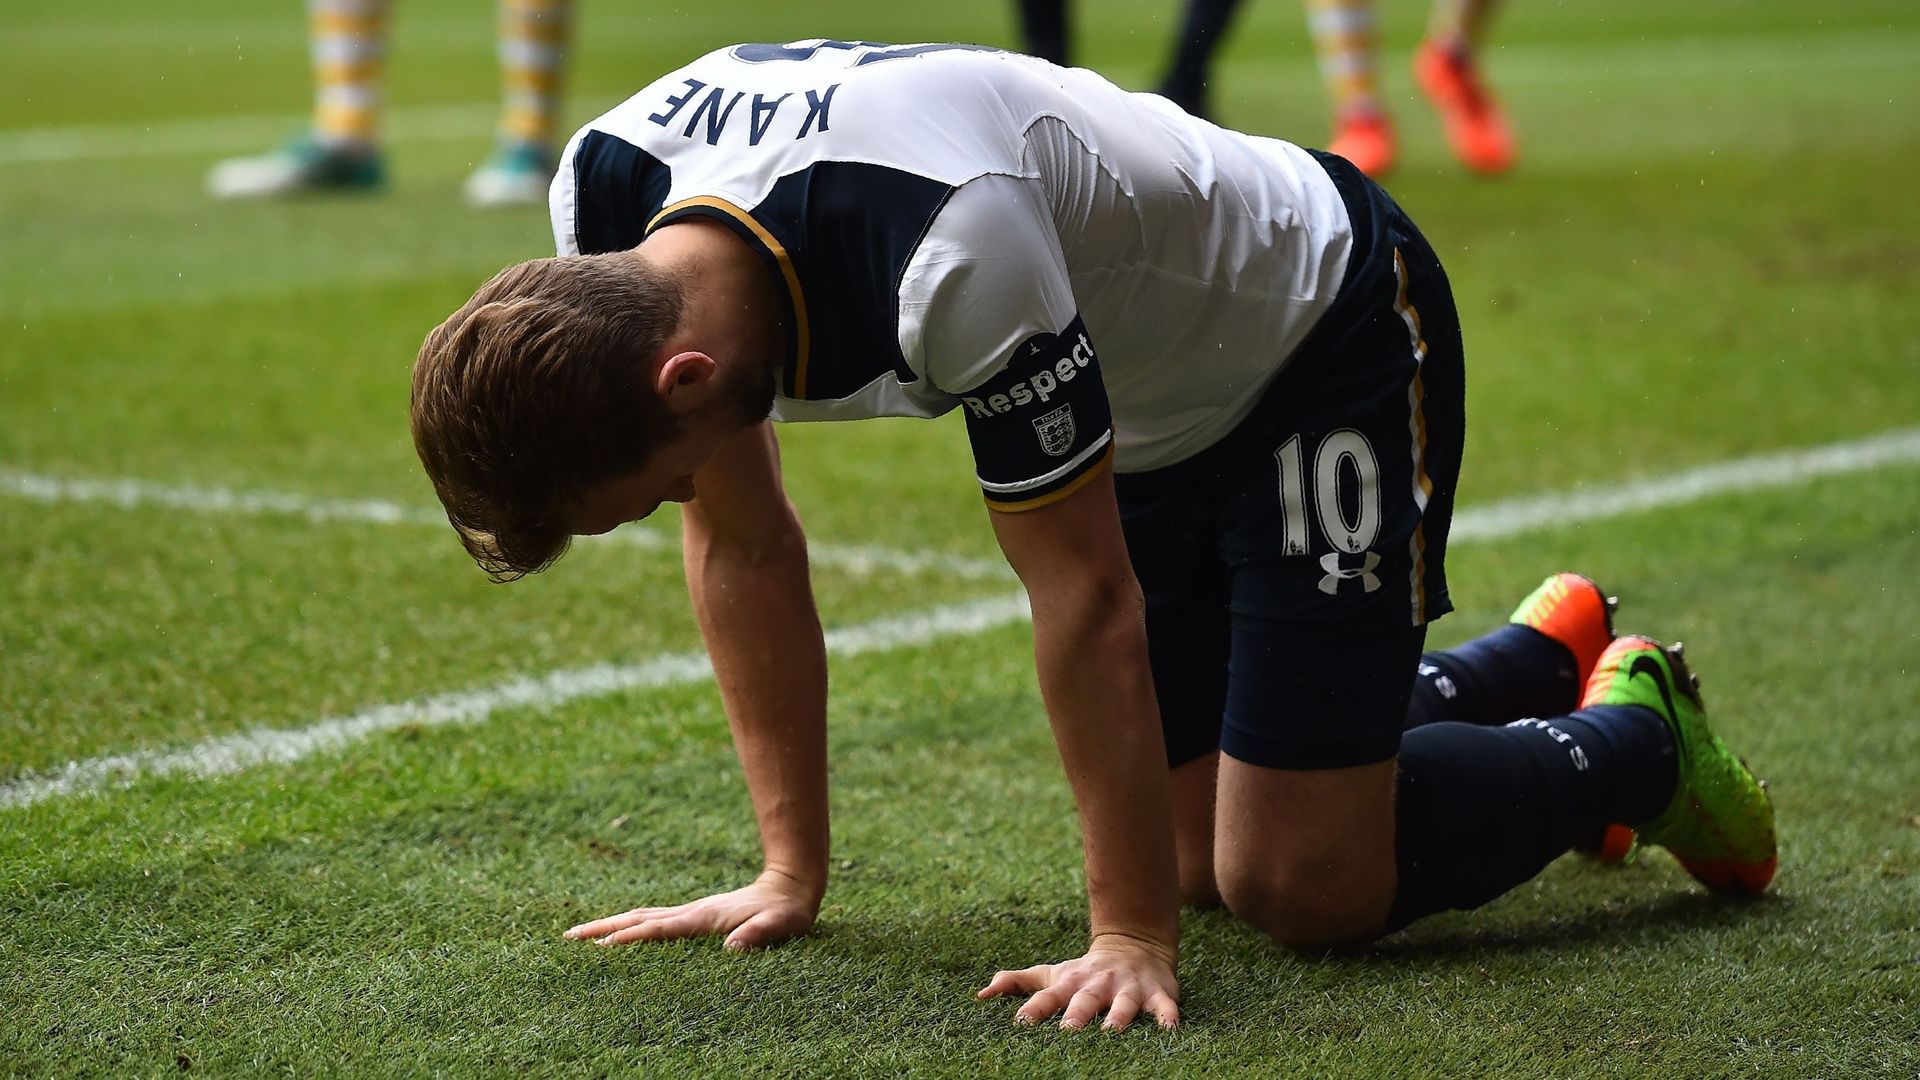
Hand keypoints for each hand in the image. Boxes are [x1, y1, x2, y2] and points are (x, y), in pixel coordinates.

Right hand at [562, 870, 819, 950]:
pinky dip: (629, 926)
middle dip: (602, 928)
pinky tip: (620, 934)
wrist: (791, 886)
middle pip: (637, 918)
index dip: (630, 938)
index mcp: (703, 918)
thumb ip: (758, 935)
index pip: (659, 929)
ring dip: (610, 925)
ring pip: (641, 917)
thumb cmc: (786, 913)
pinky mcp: (694, 916)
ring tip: (580, 935)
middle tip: (568, 936)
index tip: (601, 946)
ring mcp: (690, 912)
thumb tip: (732, 950)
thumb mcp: (780, 926)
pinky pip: (653, 921)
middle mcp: (690, 912)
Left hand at [977, 933, 1179, 1030]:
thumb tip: (980, 995)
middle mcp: (1098, 986)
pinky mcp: (1158, 994)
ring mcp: (1128, 989)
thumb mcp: (1051, 973)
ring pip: (1124, 1004)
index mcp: (1071, 983)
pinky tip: (1169, 1028)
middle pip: (1085, 1001)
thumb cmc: (1084, 972)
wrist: (1135, 944)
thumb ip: (1017, 983)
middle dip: (1076, 1015)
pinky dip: (1167, 1016)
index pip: (1048, 997)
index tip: (1020, 1023)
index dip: (1035, 1009)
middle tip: (1067, 1032)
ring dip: (1118, 1017)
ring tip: (1111, 1033)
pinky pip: (1163, 1006)